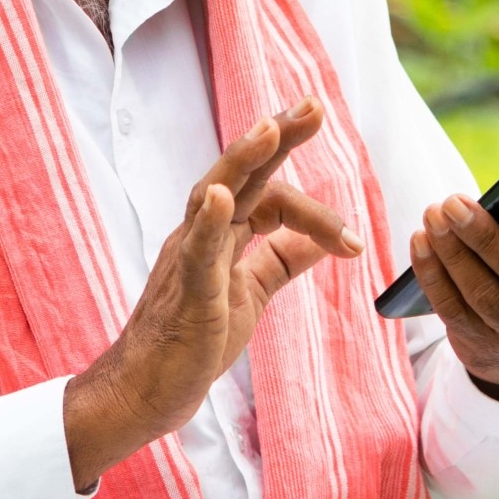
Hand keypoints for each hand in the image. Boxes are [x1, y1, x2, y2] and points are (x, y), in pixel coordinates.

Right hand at [62, 98, 360, 490]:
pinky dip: (210, 221)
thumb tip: (326, 240)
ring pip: (214, 194)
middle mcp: (201, 233)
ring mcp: (187, 258)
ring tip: (270, 128)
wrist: (144, 392)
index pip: (272, 197)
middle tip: (315, 105)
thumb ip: (282, 260)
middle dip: (278, 136)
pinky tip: (222, 197)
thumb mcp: (250, 292)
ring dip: (243, 159)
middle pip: (242, 172)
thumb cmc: (192, 340)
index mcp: (222, 233)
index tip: (354, 245)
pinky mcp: (185, 293)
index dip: (316, 213)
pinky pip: (195, 251)